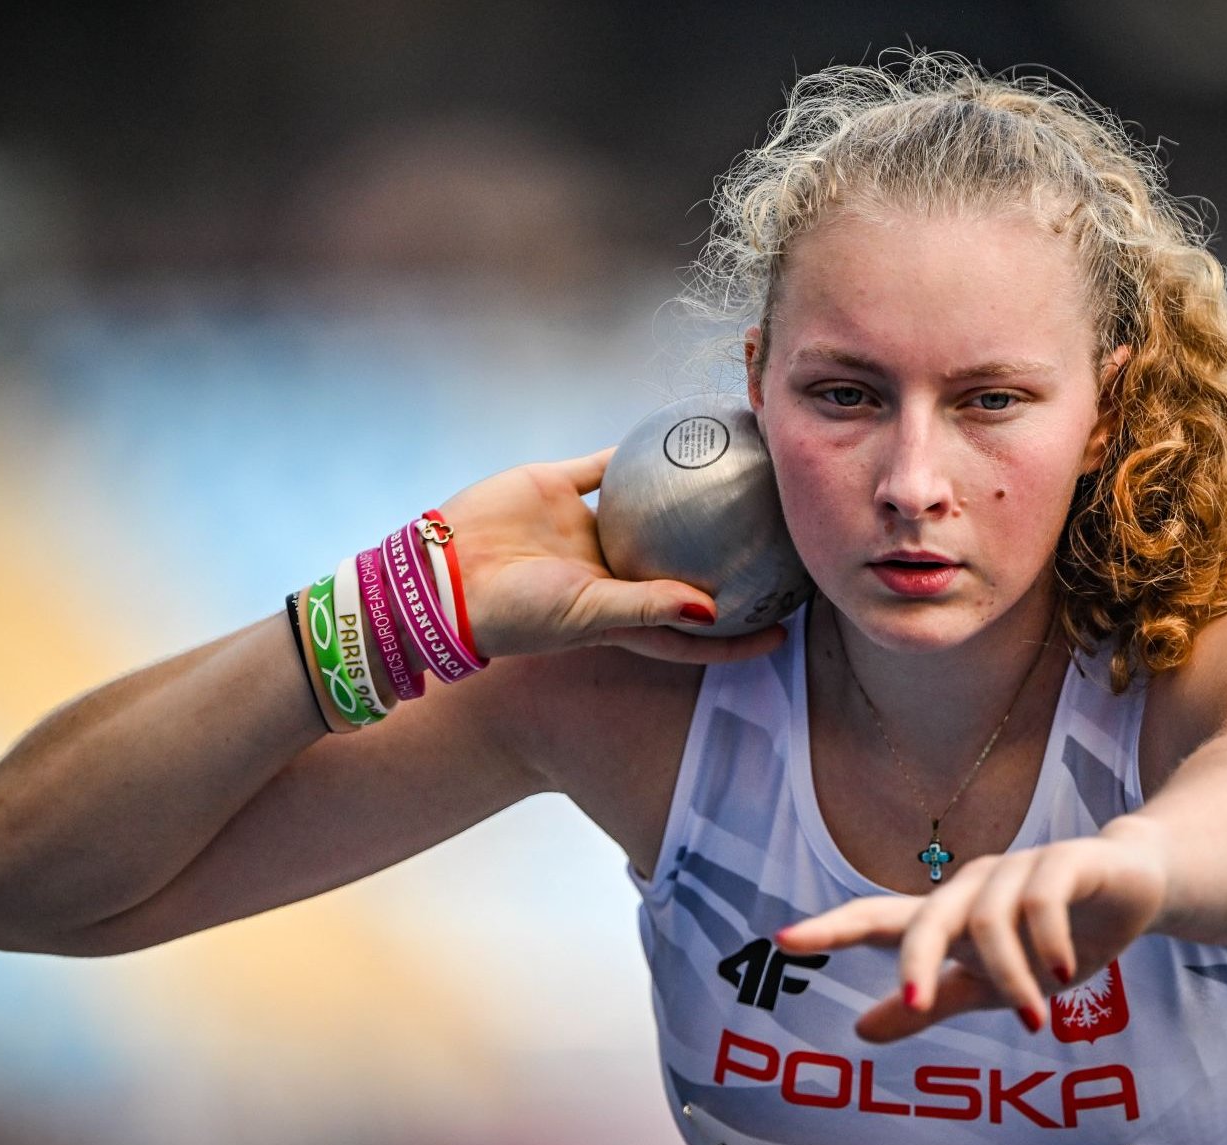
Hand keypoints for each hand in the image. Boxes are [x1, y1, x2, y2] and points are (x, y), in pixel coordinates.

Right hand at [435, 448, 788, 663]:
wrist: (439, 574)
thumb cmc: (513, 613)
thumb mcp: (585, 616)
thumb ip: (646, 608)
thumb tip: (713, 609)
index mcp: (621, 612)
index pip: (692, 631)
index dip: (738, 636)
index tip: (787, 629)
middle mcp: (610, 571)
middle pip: (683, 563)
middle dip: (727, 556)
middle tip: (780, 536)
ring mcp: (585, 529)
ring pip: (651, 507)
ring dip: (687, 490)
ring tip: (739, 467)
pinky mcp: (558, 488)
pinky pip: (607, 464)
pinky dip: (636, 448)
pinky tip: (677, 425)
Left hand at [773, 826, 1168, 1042]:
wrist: (1134, 889)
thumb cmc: (1052, 937)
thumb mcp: (990, 984)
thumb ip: (930, 1003)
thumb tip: (859, 1031)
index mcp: (949, 915)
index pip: (877, 918)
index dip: (831, 929)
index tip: (782, 941)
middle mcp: (974, 884)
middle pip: (926, 918)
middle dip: (914, 962)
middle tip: (912, 1003)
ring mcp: (1018, 867)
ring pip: (990, 919)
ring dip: (1011, 976)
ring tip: (1036, 1020)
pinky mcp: (1067, 859)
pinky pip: (1042, 896)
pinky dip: (1047, 940)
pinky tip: (1063, 970)